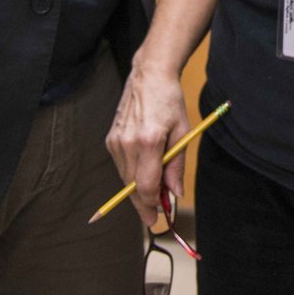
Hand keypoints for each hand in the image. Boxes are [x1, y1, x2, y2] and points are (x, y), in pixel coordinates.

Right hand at [105, 64, 190, 219]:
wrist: (149, 76)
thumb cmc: (170, 102)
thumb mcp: (183, 132)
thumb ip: (176, 166)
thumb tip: (175, 194)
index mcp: (149, 141)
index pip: (146, 185)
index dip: (152, 205)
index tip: (158, 219)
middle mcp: (128, 143)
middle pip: (132, 187)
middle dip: (144, 204)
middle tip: (154, 218)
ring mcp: (116, 142)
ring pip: (124, 179)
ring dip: (137, 190)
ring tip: (154, 194)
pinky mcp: (110, 140)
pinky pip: (121, 167)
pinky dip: (131, 174)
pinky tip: (143, 173)